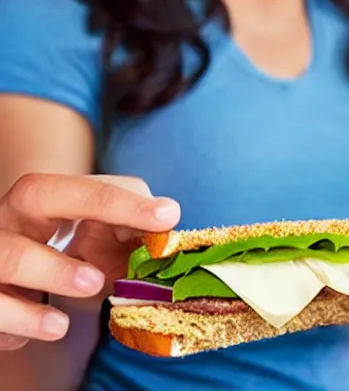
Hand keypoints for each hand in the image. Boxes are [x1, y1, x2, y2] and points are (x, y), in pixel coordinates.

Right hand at [0, 174, 179, 350]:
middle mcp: (14, 214)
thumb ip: (131, 223)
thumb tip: (168, 216)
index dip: (126, 201)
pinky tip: (54, 326)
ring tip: (92, 286)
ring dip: (53, 272)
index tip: (168, 215)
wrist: (13, 280)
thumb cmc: (64, 250)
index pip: (86, 187)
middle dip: (91, 207)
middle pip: (34, 194)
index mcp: (48, 196)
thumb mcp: (97, 235)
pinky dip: (22, 320)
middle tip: (115, 258)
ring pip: (8, 255)